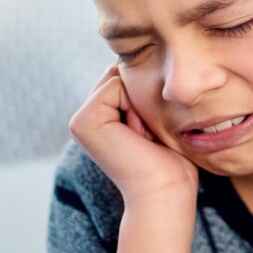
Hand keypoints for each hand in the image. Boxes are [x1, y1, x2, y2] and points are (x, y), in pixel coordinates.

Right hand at [69, 66, 198, 207]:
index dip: (150, 95)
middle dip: (144, 97)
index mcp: (101, 116)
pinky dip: (135, 106)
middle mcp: (85, 117)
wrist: (166, 191)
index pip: (127, 76)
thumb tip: (142, 61)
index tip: (153, 132)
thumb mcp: (158, 118)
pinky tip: (137, 136)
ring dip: (142, 103)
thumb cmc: (172, 160)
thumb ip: (144, 93)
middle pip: (122, 74)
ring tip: (144, 136)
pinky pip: (116, 84)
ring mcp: (80, 119)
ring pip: (120, 77)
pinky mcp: (83, 120)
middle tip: (149, 135)